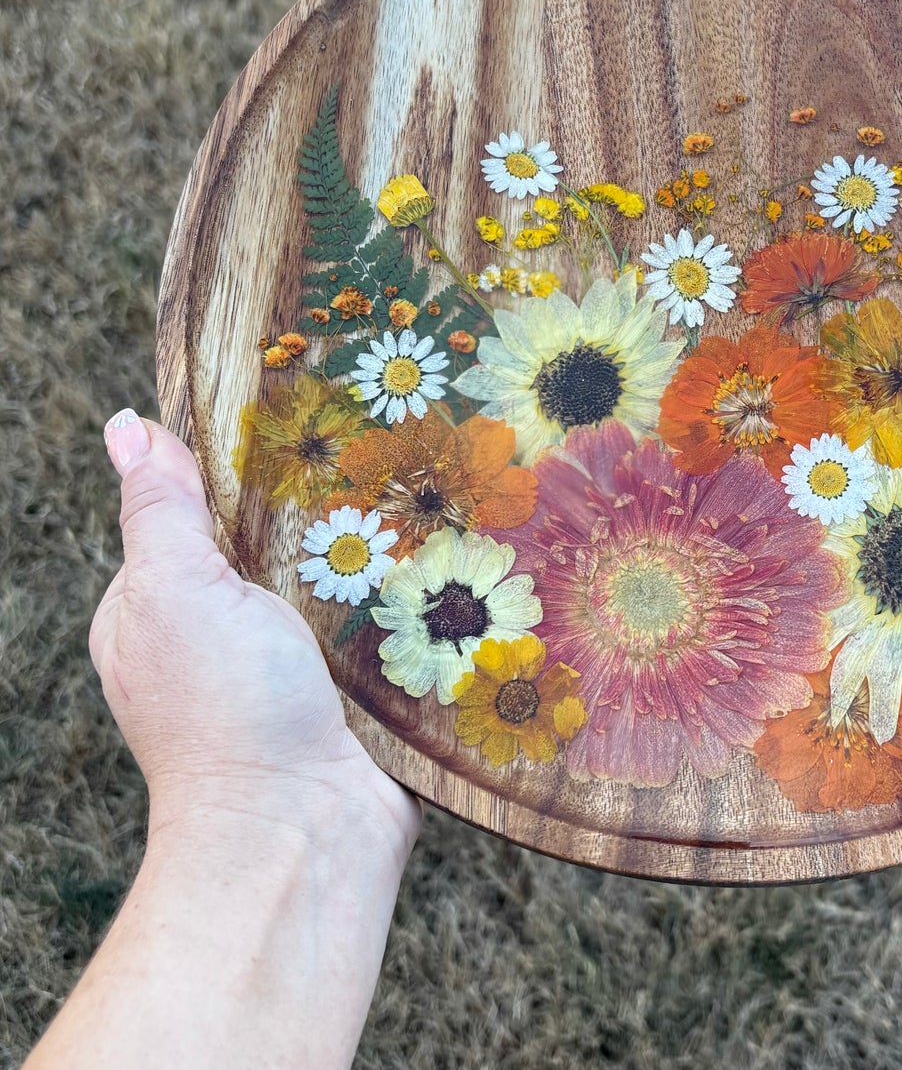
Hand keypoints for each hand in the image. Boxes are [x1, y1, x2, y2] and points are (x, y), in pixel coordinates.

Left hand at [91, 409, 419, 863]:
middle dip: (316, 496)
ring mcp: (294, 654)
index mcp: (162, 601)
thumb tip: (129, 425)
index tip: (294, 406)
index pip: (197, 502)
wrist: (309, 828)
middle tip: (372, 445)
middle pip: (273, 530)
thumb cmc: (224, 711)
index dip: (239, 456)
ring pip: (335, 566)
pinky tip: (438, 549)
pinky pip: (380, 609)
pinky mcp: (357, 675)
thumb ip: (162, 510)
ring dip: (370, 539)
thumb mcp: (176, 592)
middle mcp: (224, 625)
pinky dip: (404, 584)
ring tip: (418, 486)